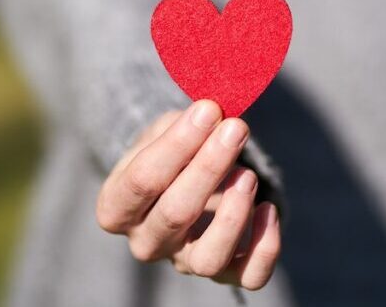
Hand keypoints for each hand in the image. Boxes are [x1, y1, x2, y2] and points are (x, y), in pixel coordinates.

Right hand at [96, 99, 280, 290]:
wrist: (182, 179)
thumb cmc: (169, 150)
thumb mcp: (162, 130)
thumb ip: (182, 125)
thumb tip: (212, 113)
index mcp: (117, 206)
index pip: (141, 180)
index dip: (177, 144)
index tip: (208, 110)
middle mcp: (145, 242)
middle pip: (175, 214)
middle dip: (209, 166)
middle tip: (235, 128)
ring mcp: (184, 261)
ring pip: (208, 258)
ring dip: (232, 214)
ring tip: (248, 175)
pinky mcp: (223, 273)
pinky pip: (248, 276)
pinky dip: (264, 247)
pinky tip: (268, 208)